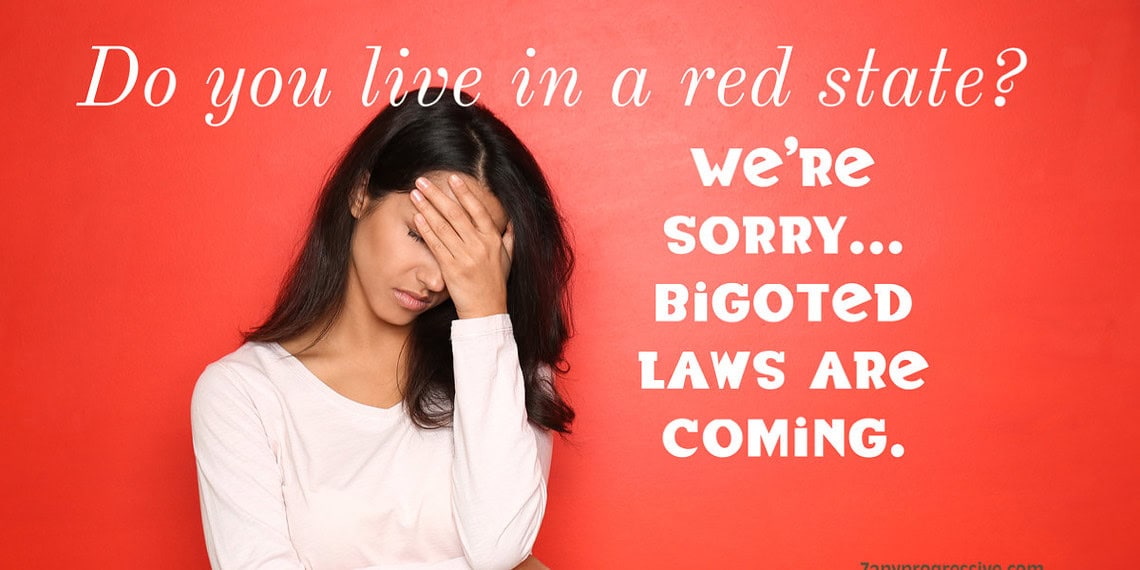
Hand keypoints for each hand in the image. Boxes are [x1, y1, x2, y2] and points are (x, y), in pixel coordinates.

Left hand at [410, 173, 513, 318]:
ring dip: (427, 208)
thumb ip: (508, 238)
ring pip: (442, 227)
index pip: (477, 210)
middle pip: (455, 214)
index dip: (464, 193)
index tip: (452, 178)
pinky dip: (425, 230)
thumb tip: (509, 221)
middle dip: (437, 195)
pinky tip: (417, 217)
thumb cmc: (495, 284)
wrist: (486, 310)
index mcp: (493, 240)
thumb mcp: (508, 259)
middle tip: (422, 181)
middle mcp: (479, 246)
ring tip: (415, 194)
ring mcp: (464, 257)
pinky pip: (436, 245)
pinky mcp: (450, 269)